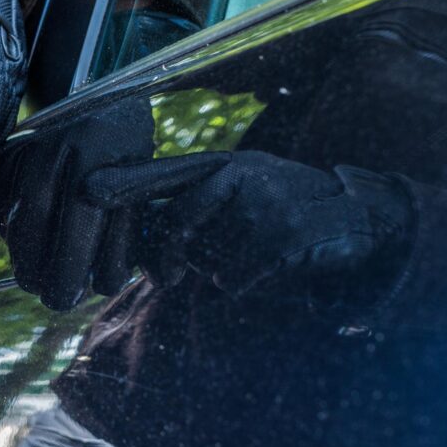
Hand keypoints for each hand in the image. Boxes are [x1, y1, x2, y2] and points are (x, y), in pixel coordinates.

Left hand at [82, 151, 413, 300]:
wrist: (357, 218)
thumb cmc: (282, 211)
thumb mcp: (238, 196)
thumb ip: (192, 208)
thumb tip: (140, 241)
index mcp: (224, 164)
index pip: (164, 174)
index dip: (126, 185)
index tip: (88, 192)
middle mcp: (242, 174)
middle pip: (178, 222)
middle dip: (167, 257)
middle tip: (167, 278)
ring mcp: (267, 201)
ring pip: (208, 254)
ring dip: (216, 269)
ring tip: (242, 258)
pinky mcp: (288, 233)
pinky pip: (236, 275)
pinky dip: (240, 282)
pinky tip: (260, 271)